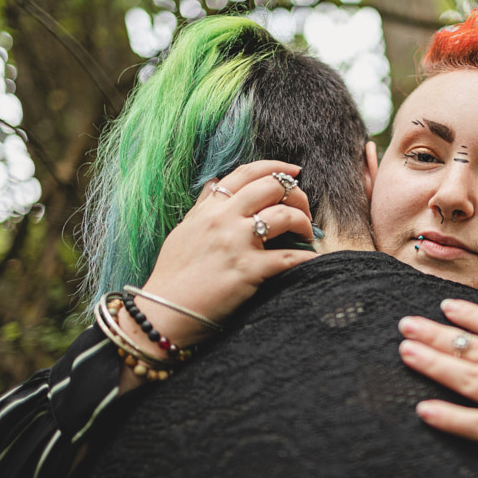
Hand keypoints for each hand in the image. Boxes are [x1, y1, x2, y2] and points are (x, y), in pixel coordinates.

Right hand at [136, 160, 316, 347]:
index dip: (276, 167)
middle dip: (296, 194)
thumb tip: (213, 182)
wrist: (164, 310)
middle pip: (272, 187)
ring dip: (304, 222)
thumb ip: (202, 205)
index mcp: (210, 208)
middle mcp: (224, 218)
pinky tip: (313, 258)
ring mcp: (237, 243)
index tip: (293, 172)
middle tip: (303, 208)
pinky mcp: (248, 270)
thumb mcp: (184, 230)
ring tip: (307, 234)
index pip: (246, 173)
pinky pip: (288, 257)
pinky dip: (306, 257)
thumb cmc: (173, 274)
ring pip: (284, 216)